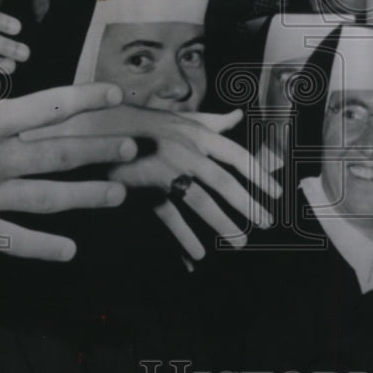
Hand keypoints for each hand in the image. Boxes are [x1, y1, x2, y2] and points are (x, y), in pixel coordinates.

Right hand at [0, 0, 139, 259]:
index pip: (52, 107)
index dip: (88, 99)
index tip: (117, 95)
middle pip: (60, 154)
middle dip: (99, 150)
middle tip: (131, 148)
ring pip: (47, 197)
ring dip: (86, 195)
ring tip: (117, 194)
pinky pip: (13, 240)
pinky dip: (42, 247)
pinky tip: (70, 251)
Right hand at [19, 105, 281, 260]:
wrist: (95, 125)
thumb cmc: (142, 120)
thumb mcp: (179, 117)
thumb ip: (211, 120)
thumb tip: (238, 115)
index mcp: (198, 132)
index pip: (237, 155)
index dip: (260, 175)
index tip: (277, 193)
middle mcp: (185, 149)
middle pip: (224, 181)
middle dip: (248, 203)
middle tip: (266, 223)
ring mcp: (165, 168)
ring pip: (200, 200)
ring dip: (222, 223)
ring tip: (239, 242)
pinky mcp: (144, 186)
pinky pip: (168, 216)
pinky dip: (182, 237)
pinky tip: (196, 257)